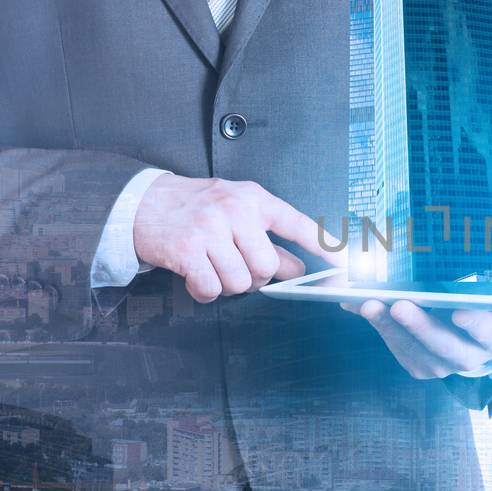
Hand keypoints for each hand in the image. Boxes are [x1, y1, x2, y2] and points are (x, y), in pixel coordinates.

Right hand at [134, 174, 336, 303]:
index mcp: (254, 198)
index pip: (298, 224)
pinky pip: (211, 290)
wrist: (144, 202)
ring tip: (213, 265)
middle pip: (267, 267)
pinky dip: (205, 291)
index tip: (347, 265)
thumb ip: (269, 237)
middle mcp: (234, 211)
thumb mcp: (238, 211)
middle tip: (235, 263)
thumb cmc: (197, 207)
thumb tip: (299, 269)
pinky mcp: (186, 251)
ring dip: (228, 284)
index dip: (325, 247)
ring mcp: (209, 230)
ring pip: (240, 282)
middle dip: (255, 275)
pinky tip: (197, 276)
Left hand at [342, 290, 491, 379]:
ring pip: (418, 355)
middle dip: (423, 329)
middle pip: (450, 351)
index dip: (479, 325)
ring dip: (392, 332)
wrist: (485, 303)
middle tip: (399, 303)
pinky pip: (396, 350)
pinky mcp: (418, 356)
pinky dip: (376, 327)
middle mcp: (476, 352)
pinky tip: (357, 304)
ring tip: (370, 303)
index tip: (459, 310)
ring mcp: (445, 358)